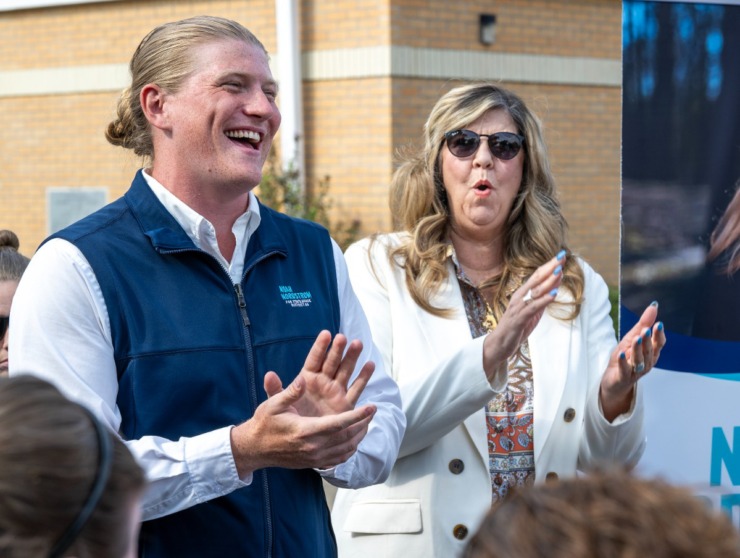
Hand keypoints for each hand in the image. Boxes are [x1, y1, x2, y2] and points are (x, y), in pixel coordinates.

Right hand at [230, 331, 376, 474]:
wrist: (254, 449)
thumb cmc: (264, 424)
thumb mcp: (272, 404)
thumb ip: (289, 392)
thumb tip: (302, 379)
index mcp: (305, 431)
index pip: (338, 424)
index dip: (357, 415)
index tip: (372, 406)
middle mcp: (313, 447)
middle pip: (347, 437)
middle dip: (363, 423)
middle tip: (373, 410)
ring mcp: (315, 458)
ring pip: (346, 449)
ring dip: (359, 435)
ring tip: (368, 422)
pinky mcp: (314, 463)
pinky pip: (339, 458)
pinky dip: (351, 448)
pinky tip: (355, 438)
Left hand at [264, 330, 374, 416]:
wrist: (300, 439)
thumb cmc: (287, 419)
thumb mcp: (277, 404)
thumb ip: (275, 389)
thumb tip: (269, 374)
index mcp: (307, 378)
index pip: (314, 359)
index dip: (320, 347)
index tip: (326, 334)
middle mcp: (323, 381)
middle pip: (332, 362)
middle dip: (338, 349)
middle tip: (343, 338)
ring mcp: (336, 391)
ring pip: (346, 371)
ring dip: (352, 357)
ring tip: (358, 344)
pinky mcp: (345, 404)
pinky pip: (356, 388)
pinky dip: (363, 377)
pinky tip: (370, 365)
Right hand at [482, 250, 565, 380]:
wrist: (499, 344)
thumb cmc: (516, 327)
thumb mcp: (533, 310)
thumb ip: (542, 297)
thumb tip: (556, 283)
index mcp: (522, 293)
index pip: (537, 276)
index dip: (549, 265)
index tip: (561, 256)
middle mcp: (519, 297)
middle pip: (536, 278)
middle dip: (549, 267)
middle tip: (561, 256)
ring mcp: (518, 307)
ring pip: (535, 291)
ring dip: (548, 281)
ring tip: (559, 271)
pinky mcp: (519, 318)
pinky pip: (533, 307)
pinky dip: (543, 300)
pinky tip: (553, 294)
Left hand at [599, 302, 666, 420]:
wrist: (614, 379)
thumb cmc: (625, 358)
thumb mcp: (632, 338)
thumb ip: (643, 323)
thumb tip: (654, 306)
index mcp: (651, 353)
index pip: (658, 344)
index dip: (659, 335)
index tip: (658, 324)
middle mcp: (647, 362)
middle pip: (649, 351)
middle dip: (648, 341)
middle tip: (646, 330)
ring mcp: (635, 371)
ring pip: (639, 360)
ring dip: (638, 349)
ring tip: (636, 339)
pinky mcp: (623, 377)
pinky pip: (624, 370)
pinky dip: (623, 362)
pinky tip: (621, 353)